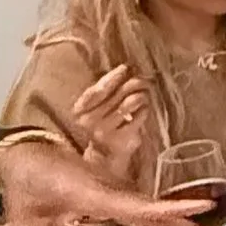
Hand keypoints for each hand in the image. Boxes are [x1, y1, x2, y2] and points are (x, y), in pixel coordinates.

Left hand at [0, 140, 219, 225]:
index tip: (204, 206)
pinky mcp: (116, 195)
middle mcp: (114, 192)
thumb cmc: (26, 190)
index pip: (142, 207)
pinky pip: (144, 214)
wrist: (24, 158)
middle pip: (157, 212)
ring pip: (153, 215)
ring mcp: (117, 192)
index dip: (173, 210)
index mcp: (96, 197)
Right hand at [70, 66, 149, 180]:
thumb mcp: (98, 108)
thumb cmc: (103, 126)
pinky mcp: (121, 139)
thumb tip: (126, 69)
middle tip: (145, 82)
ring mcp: (105, 131)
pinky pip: (139, 116)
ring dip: (142, 96)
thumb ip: (106, 92)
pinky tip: (143, 111)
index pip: (98, 90)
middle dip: (135, 83)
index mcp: (81, 111)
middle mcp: (90, 121)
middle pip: (119, 93)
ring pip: (130, 103)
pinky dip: (144, 110)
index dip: (113, 77)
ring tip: (144, 96)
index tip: (125, 68)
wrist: (104, 158)